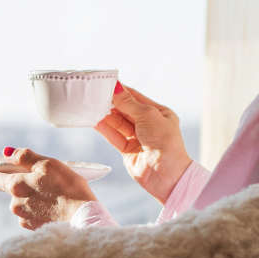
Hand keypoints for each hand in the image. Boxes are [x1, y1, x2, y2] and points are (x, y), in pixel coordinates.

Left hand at [0, 147, 95, 229]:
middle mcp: (15, 204)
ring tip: (53, 195)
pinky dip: (39, 210)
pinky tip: (53, 207)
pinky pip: (32, 215)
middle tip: (41, 181)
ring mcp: (24, 218)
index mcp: (15, 186)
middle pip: (11, 190)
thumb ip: (25, 156)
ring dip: (32, 197)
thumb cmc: (68, 188)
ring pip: (23, 203)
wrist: (83, 217)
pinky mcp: (34, 228)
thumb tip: (7, 152)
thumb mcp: (48, 164)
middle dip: (22, 184)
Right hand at [96, 83, 191, 203]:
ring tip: (92, 106)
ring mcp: (138, 138)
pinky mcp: (128, 151)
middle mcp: (149, 125)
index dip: (122, 91)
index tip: (107, 83)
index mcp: (159, 113)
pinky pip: (114, 137)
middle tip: (96, 94)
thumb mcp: (148, 116)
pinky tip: (94, 121)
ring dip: (106, 115)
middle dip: (112, 103)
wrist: (166, 174)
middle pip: (126, 110)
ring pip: (118, 123)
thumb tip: (116, 88)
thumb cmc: (164, 141)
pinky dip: (105, 129)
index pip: (137, 98)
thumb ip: (129, 103)